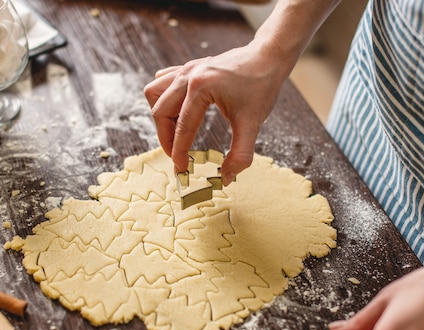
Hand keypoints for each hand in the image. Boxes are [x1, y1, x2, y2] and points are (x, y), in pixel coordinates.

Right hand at [144, 42, 292, 184]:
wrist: (268, 57)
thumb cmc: (261, 86)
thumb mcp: (253, 123)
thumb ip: (240, 154)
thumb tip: (226, 178)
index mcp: (201, 88)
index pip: (182, 127)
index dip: (179, 153)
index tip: (182, 170)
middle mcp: (188, 76)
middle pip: (160, 111)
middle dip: (166, 138)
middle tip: (178, 156)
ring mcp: (186, 69)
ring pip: (155, 94)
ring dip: (161, 117)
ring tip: (176, 133)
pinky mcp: (188, 68)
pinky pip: (163, 83)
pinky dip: (164, 99)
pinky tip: (178, 112)